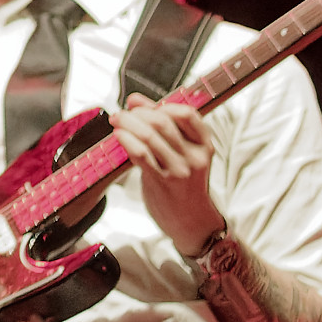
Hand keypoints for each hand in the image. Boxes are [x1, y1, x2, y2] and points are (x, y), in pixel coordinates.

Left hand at [114, 94, 225, 256]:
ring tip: (117, 121)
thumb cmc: (183, 182)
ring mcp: (179, 170)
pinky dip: (126, 139)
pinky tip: (118, 135)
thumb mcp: (184, 154)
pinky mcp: (162, 182)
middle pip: (162, 121)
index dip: (160, 104)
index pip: (187, 114)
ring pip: (149, 135)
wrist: (191, 221)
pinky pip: (140, 154)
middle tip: (123, 113)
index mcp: (204, 145)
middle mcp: (195, 157)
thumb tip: (135, 100)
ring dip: (127, 123)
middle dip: (136, 113)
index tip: (140, 105)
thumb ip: (164, 126)